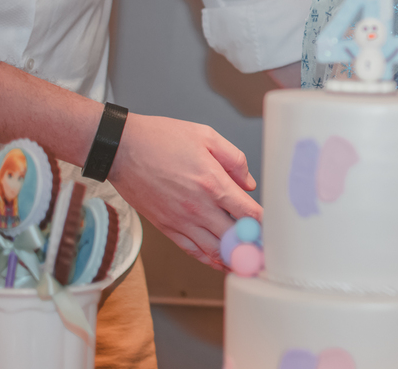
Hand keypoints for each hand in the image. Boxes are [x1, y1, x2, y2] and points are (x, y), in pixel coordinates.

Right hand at [108, 113, 262, 267]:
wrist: (122, 149)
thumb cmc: (161, 138)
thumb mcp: (206, 136)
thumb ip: (234, 160)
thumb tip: (248, 184)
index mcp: (212, 182)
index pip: (248, 213)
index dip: (264, 224)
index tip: (275, 229)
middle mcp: (198, 206)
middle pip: (234, 237)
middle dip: (253, 245)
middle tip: (267, 250)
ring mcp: (181, 220)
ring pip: (214, 249)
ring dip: (233, 258)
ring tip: (248, 261)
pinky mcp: (166, 227)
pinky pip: (192, 250)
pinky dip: (209, 259)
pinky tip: (220, 261)